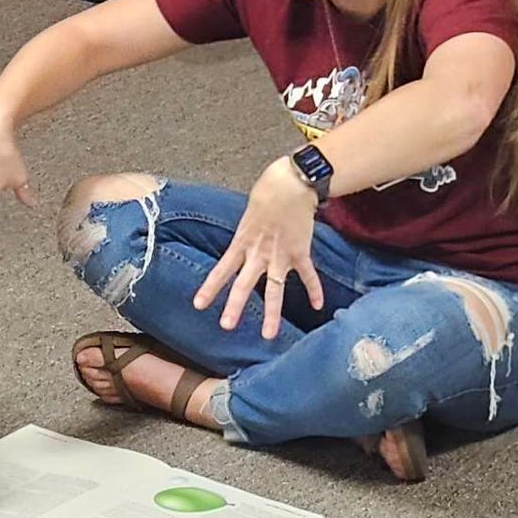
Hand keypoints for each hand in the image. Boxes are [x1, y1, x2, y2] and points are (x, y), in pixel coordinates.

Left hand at [192, 158, 324, 340]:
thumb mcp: (249, 213)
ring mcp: (281, 255)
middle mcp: (259, 253)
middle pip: (244, 284)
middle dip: (235, 306)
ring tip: (268, 334)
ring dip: (272, 313)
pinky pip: (308, 275)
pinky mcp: (300, 252)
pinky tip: (318, 306)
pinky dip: (314, 289)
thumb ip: (246, 233)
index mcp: (242, 242)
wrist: (293, 183)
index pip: (222, 269)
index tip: (199, 305)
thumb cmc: (269, 190)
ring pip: (274, 289)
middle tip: (226, 326)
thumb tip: (247, 242)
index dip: (210, 287)